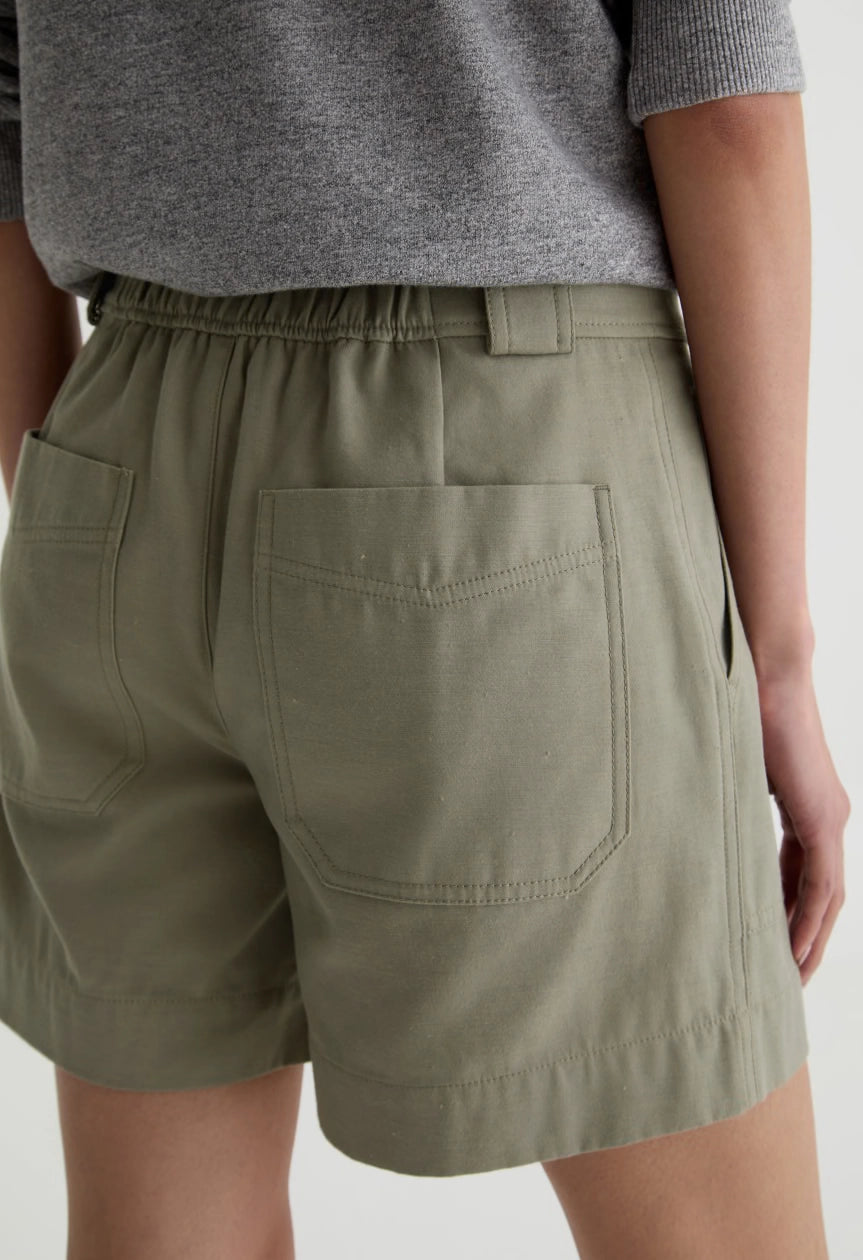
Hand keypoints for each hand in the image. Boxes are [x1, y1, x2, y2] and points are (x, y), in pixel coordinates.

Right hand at [757, 671, 849, 985]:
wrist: (768, 675)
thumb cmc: (743, 709)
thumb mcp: (733, 773)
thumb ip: (727, 802)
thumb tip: (693, 820)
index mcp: (808, 809)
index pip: (803, 876)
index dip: (789, 914)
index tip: (770, 945)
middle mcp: (828, 818)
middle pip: (821, 895)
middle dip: (803, 938)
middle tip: (783, 976)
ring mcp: (830, 819)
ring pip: (826, 897)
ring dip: (808, 938)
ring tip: (789, 976)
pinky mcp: (824, 819)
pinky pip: (820, 886)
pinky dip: (808, 920)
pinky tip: (793, 950)